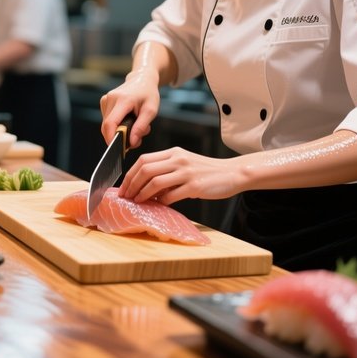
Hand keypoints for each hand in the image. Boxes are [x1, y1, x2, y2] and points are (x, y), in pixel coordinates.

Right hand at [100, 72, 159, 148]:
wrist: (142, 79)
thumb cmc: (148, 94)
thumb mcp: (151, 111)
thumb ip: (141, 127)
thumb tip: (131, 142)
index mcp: (123, 99)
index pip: (110, 123)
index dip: (111, 138)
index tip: (118, 149)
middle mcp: (111, 98)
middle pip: (107, 126)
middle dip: (119, 137)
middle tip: (136, 138)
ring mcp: (105, 99)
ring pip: (106, 124)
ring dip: (118, 131)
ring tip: (134, 125)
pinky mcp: (104, 101)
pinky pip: (107, 120)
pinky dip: (116, 125)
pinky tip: (127, 120)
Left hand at [118, 147, 245, 204]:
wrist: (232, 173)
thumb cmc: (207, 171)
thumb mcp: (185, 163)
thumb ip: (167, 170)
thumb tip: (145, 187)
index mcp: (174, 152)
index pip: (143, 159)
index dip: (130, 174)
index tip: (124, 186)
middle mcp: (178, 159)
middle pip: (145, 169)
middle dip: (131, 184)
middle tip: (126, 196)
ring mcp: (186, 172)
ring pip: (154, 182)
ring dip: (142, 194)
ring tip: (137, 202)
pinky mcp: (195, 186)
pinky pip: (171, 196)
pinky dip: (160, 202)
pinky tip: (158, 205)